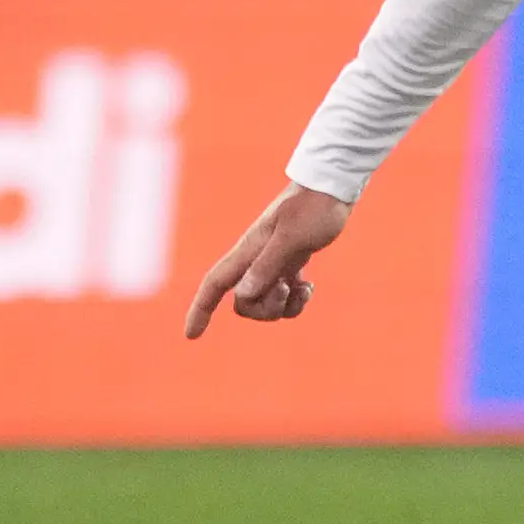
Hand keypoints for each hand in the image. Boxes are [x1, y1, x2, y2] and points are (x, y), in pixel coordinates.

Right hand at [183, 184, 349, 337]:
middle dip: (265, 310)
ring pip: (265, 302)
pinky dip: (295, 299)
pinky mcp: (289, 263)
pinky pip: (283, 295)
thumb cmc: (314, 209)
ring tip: (305, 289)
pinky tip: (309, 287)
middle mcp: (255, 258)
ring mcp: (272, 261)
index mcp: (249, 250)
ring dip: (285, 307)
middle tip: (288, 290)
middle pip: (243, 302)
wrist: (332, 187)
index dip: (200, 309)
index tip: (191, 335)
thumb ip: (267, 265)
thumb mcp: (293, 238)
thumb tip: (242, 295)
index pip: (214, 283)